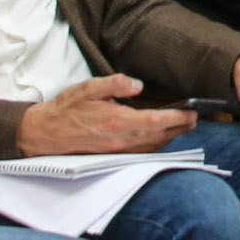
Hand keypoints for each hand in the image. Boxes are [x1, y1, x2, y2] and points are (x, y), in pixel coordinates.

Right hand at [17, 73, 194, 155]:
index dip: (178, 118)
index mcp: (118, 121)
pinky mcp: (113, 156)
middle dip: (180, 128)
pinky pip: (142, 153)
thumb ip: (115, 84)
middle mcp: (121, 140)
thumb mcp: (89, 88)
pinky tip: (160, 136)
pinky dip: (156, 145)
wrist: (44, 133)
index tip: (193, 112)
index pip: (157, 122)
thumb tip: (137, 85)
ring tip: (183, 125)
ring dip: (170, 137)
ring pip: (152, 147)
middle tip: (195, 118)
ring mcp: (117, 151)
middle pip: (160, 137)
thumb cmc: (67, 109)